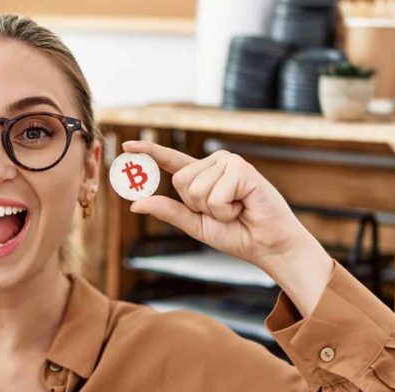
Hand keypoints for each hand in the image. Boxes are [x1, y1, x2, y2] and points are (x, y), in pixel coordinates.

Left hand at [121, 140, 332, 316]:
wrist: (267, 244)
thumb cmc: (237, 234)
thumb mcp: (195, 225)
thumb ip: (169, 212)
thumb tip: (134, 204)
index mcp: (203, 175)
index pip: (172, 161)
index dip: (149, 152)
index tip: (127, 145)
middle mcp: (215, 163)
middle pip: (181, 183)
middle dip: (198, 206)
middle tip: (225, 211)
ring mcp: (229, 162)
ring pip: (196, 190)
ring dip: (215, 210)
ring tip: (237, 209)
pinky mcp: (241, 168)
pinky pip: (214, 195)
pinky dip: (226, 210)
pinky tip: (244, 206)